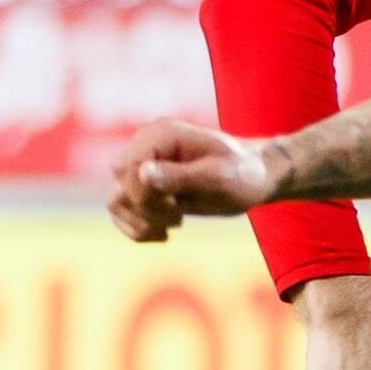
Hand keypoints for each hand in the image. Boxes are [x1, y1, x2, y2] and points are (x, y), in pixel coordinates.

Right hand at [110, 118, 279, 241]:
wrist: (253, 179)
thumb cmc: (243, 174)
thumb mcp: (219, 177)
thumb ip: (181, 176)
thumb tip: (142, 174)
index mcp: (162, 134)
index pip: (127, 167)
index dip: (143, 194)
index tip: (174, 206)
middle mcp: (146, 146)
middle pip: (119, 184)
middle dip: (147, 209)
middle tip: (179, 217)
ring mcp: (142, 167)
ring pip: (116, 201)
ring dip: (141, 222)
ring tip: (175, 223)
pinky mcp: (143, 187)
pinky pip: (122, 211)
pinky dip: (137, 229)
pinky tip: (162, 235)